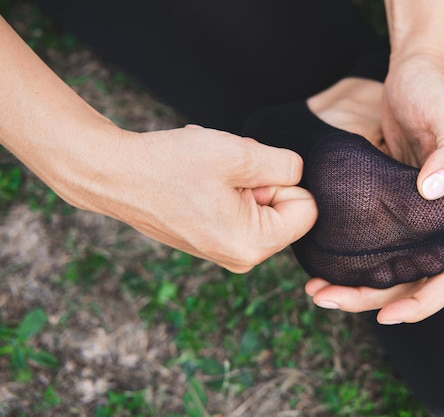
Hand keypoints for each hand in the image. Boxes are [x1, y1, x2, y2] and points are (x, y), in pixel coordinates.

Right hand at [76, 125, 317, 272]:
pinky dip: (227, 188)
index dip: (284, 181)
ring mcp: (226, 252)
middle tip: (224, 169)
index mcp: (254, 245)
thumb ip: (285, 164)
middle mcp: (243, 258)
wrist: (113, 175)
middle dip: (262, 180)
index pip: (307, 209)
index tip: (247, 173)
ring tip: (208, 173)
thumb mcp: (239, 154)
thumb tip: (299, 174)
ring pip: (261, 205)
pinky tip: (199, 179)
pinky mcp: (212, 242)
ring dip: (242, 180)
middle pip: (285, 208)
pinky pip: (240, 210)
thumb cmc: (171, 164)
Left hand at [305, 54, 443, 323]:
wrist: (416, 73)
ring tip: (316, 291)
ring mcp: (407, 212)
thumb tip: (433, 190)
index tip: (389, 317)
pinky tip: (321, 261)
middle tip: (328, 299)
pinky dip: (349, 258)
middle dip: (372, 299)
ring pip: (386, 265)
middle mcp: (431, 219)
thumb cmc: (438, 93)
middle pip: (409, 279)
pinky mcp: (384, 201)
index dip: (426, 302)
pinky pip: (370, 241)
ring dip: (355, 286)